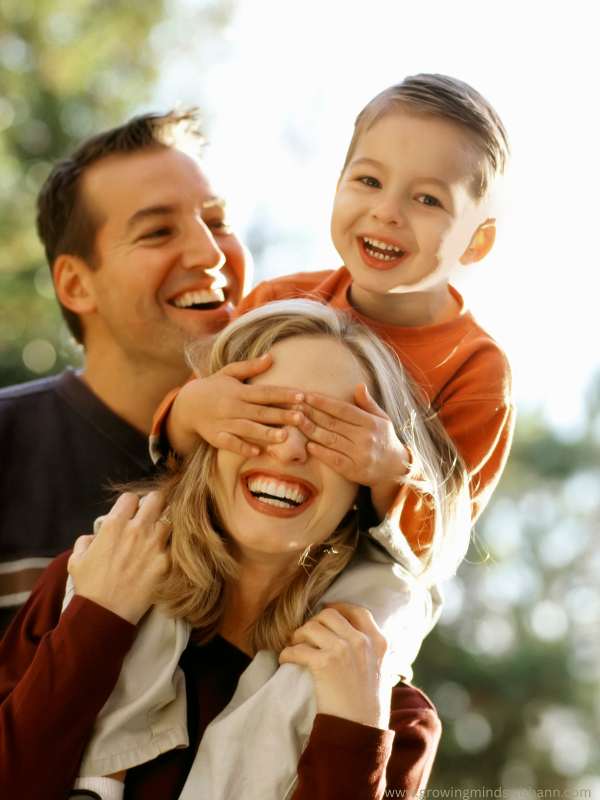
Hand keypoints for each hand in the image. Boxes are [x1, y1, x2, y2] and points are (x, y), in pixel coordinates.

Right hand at [67, 491, 170, 623]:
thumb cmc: (89, 587)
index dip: (131, 504)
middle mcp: (136, 530)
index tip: (131, 513)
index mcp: (114, 525)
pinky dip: (170, 548)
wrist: (105, 614)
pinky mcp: (166, 562)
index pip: (131, 497)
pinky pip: (174, 545)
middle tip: (152, 515)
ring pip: (170, 519)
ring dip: (164, 525)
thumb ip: (86, 541)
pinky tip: (165, 555)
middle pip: (157, 499)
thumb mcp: (76, 559)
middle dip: (154, 504)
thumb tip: (95, 536)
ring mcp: (154, 545)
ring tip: (159, 535)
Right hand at [167, 353, 305, 457]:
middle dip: (281, 415)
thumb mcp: (229, 373)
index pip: (265, 392)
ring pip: (248, 429)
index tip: (302, 396)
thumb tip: (271, 356)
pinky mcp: (216, 437)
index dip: (283, 394)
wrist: (186, 405)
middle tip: (301, 418)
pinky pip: (230, 444)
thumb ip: (250, 366)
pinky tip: (257, 452)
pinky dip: (242, 448)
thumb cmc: (214, 387)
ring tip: (285, 437)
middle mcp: (232, 407)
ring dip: (266, 433)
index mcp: (238, 391)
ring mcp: (224, 423)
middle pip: (260, 411)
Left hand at [279, 603, 390, 728]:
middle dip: (314, 622)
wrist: (361, 729)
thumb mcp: (380, 671)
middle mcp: (361, 641)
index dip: (339, 608)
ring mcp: (342, 650)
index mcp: (378, 642)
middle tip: (306, 635)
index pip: (358, 611)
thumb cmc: (369, 705)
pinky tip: (286, 660)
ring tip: (295, 646)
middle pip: (329, 614)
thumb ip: (370, 651)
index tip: (327, 612)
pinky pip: (296, 648)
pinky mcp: (323, 663)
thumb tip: (352, 636)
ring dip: (298, 636)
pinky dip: (287, 653)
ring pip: (310, 627)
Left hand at [297, 383, 408, 517]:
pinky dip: (320, 452)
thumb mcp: (381, 418)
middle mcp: (365, 438)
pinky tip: (307, 444)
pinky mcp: (354, 471)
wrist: (394, 469)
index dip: (324, 402)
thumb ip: (368, 403)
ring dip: (311, 430)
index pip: (343, 410)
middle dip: (312, 413)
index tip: (307, 395)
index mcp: (371, 423)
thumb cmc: (384, 439)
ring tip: (296, 420)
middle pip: (333, 423)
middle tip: (294, 404)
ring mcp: (359, 455)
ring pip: (330, 440)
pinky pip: (333, 460)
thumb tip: (359, 385)